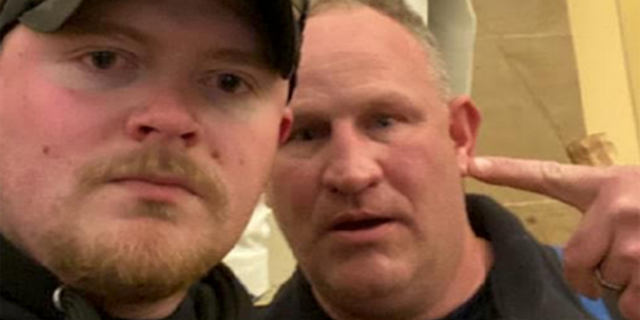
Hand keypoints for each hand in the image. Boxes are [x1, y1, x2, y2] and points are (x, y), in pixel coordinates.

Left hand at [468, 156, 639, 319]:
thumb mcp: (629, 195)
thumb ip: (599, 212)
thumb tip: (571, 242)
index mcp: (604, 185)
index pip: (546, 176)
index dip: (505, 171)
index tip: (471, 165)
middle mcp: (615, 206)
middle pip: (573, 260)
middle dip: (594, 272)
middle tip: (627, 257)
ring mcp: (633, 239)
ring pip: (603, 284)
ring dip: (626, 285)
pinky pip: (629, 304)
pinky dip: (639, 302)